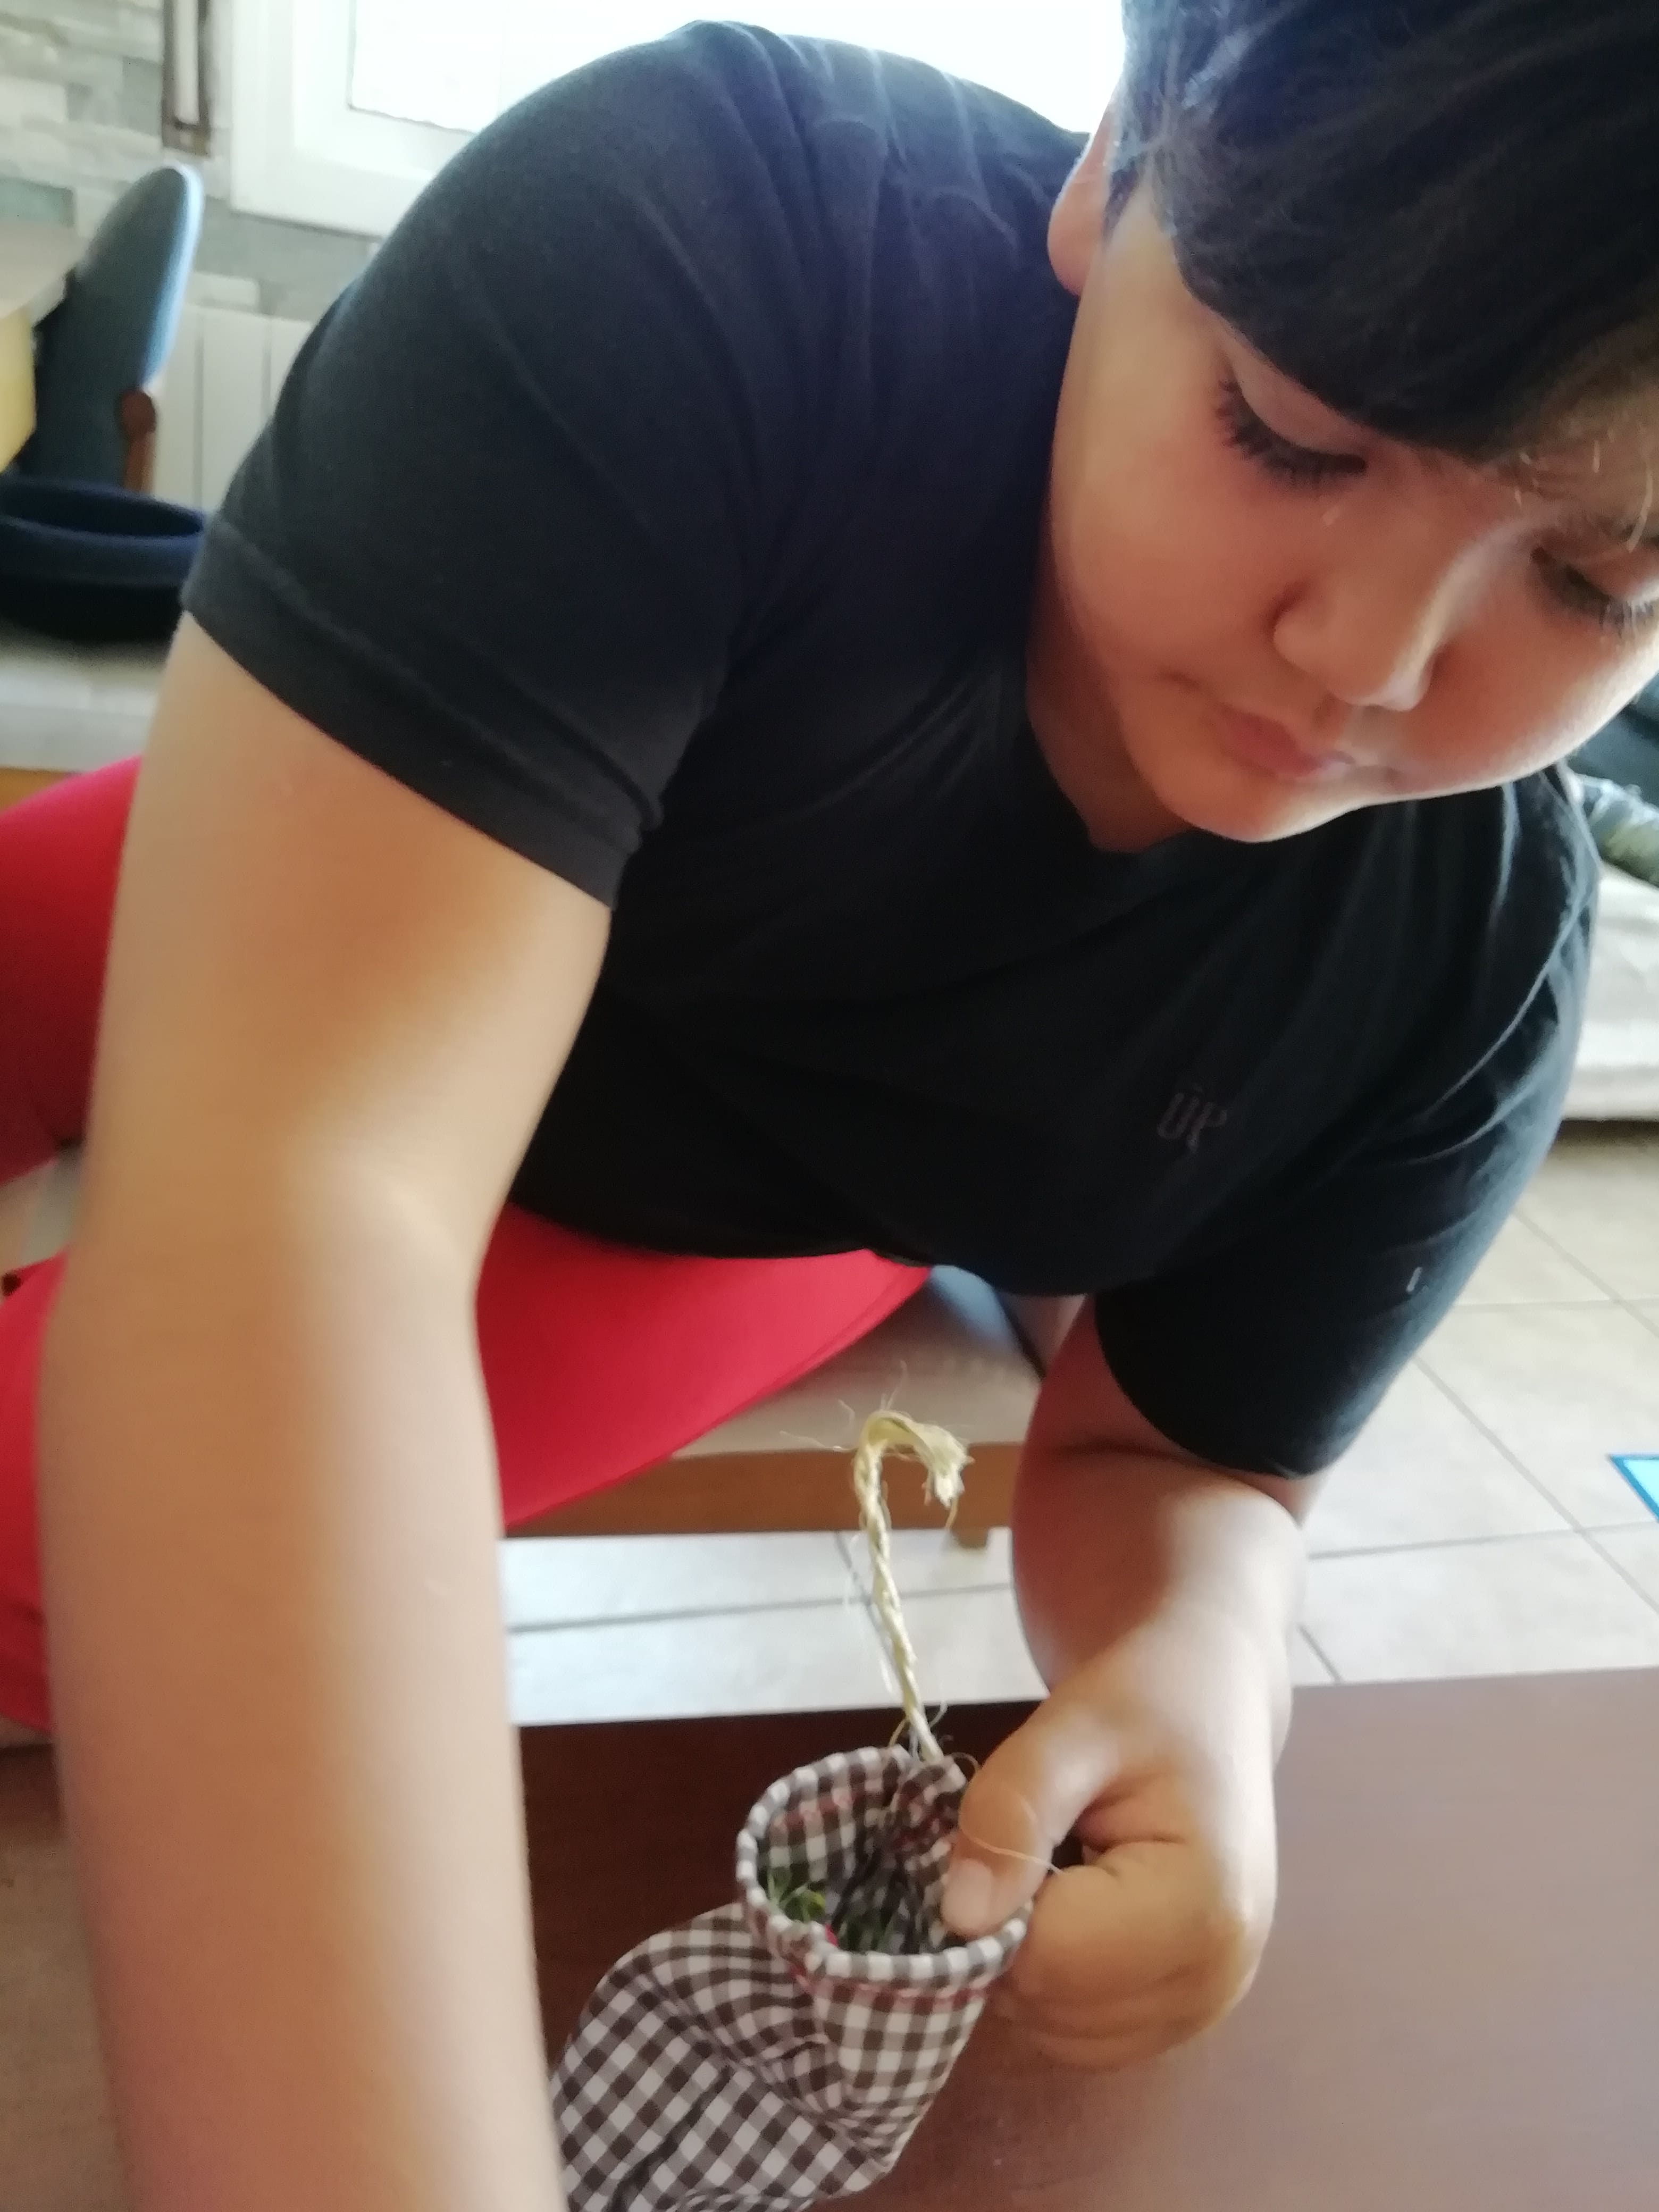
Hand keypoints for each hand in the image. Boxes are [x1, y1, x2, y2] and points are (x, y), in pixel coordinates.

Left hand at [939, 1620, 1282, 2068]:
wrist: (1212, 1703)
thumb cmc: (1148, 1700)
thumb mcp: (1073, 1725)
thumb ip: (1012, 1810)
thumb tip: (960, 1916)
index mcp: (1202, 1906)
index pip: (1048, 1961)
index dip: (990, 1907)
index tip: (997, 1836)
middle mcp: (1216, 1978)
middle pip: (1053, 2007)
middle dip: (1003, 1936)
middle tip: (1021, 1845)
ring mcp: (1208, 2007)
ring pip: (1060, 2032)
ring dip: (1025, 1962)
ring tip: (1049, 1869)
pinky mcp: (1188, 2014)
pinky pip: (1085, 2035)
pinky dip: (1054, 1985)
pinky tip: (1068, 1908)